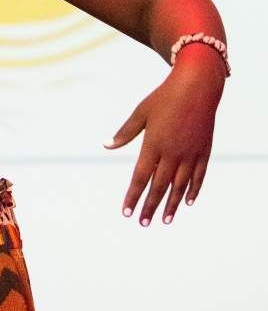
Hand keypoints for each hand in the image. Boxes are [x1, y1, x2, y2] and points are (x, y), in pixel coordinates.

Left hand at [105, 57, 221, 225]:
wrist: (197, 87)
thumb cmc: (164, 98)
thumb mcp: (141, 113)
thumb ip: (125, 133)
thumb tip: (106, 145)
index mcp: (153, 145)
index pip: (140, 177)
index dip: (133, 195)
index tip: (126, 211)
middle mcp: (173, 153)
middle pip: (159, 186)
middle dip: (150, 206)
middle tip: (143, 223)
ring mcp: (191, 153)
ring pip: (181, 186)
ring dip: (172, 204)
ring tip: (165, 220)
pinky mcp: (204, 151)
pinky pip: (199, 176)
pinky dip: (194, 190)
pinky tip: (188, 202)